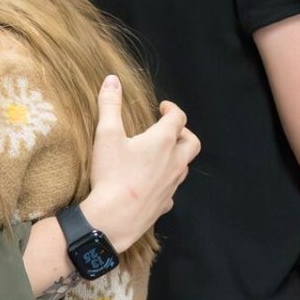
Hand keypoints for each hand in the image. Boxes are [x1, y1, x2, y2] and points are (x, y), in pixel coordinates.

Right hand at [82, 75, 199, 251]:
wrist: (113, 218)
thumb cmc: (112, 175)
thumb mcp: (106, 135)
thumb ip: (109, 105)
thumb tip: (111, 80)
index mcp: (163, 141)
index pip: (178, 118)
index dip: (172, 109)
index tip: (162, 107)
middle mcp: (174, 162)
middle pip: (192, 143)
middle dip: (183, 133)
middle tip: (168, 130)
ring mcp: (172, 185)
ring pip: (184, 167)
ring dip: (177, 157)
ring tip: (160, 154)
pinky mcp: (164, 203)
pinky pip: (172, 190)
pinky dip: (167, 182)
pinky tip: (154, 183)